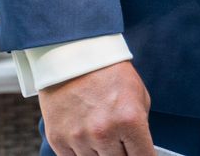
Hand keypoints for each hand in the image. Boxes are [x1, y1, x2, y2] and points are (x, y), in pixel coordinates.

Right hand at [39, 60, 155, 155]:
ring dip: (101, 153)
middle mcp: (104, 133)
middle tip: (120, 141)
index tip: (141, 155)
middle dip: (122, 154)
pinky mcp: (58, 139)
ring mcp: (79, 138)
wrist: (72, 54)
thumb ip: (141, 126)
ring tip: (101, 134)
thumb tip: (138, 150)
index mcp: (130, 120)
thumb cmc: (109, 72)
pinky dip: (81, 153)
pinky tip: (85, 138)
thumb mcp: (138, 94)